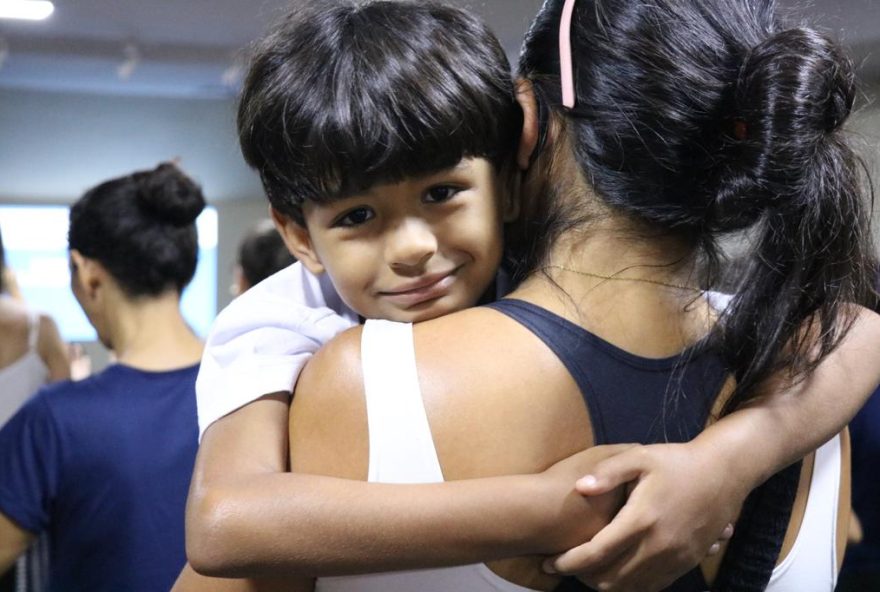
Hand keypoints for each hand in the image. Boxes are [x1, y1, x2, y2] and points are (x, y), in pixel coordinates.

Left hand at [544, 442, 742, 591]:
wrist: (725, 473)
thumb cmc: (678, 461)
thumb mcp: (640, 457)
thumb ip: (608, 472)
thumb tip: (579, 487)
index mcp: (642, 519)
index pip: (596, 553)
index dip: (568, 562)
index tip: (548, 562)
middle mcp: (658, 546)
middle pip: (610, 579)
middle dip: (582, 577)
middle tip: (564, 566)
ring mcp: (675, 558)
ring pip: (631, 588)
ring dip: (604, 584)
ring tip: (586, 570)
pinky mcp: (687, 563)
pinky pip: (653, 586)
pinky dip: (629, 585)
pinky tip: (616, 572)